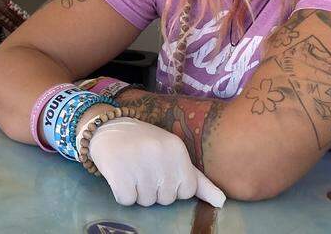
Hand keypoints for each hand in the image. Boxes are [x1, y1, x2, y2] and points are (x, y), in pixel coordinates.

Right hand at [86, 117, 225, 207]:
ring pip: (146, 202)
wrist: (108, 127)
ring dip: (138, 192)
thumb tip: (222, 202)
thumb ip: (197, 179)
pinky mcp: (119, 173)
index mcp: (177, 149)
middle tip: (144, 168)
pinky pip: (127, 200)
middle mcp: (160, 154)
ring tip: (132, 169)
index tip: (161, 169)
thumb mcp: (172, 153)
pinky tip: (120, 174)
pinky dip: (122, 193)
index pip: (187, 191)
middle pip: (166, 199)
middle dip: (155, 190)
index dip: (173, 186)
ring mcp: (139, 163)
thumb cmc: (145, 143)